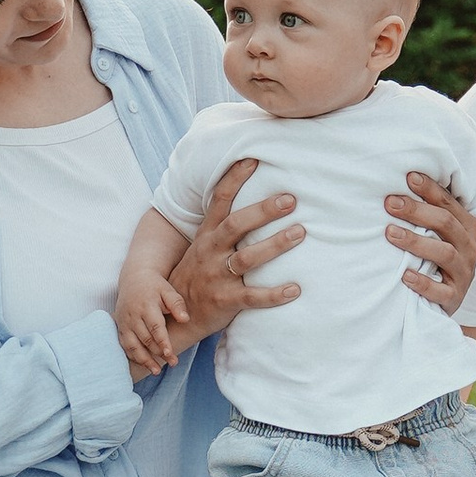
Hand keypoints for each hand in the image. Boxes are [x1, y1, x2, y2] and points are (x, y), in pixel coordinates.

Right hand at [117, 274, 191, 376]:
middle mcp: (133, 315)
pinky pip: (125, 345)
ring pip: (133, 345)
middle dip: (158, 353)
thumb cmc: (155, 286)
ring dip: (144, 359)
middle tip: (173, 363)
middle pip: (145, 339)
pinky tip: (144, 364)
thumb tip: (185, 320)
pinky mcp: (120, 327)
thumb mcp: (168, 290)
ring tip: (157, 371)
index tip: (170, 354)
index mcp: (146, 305)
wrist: (134, 279)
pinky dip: (134, 356)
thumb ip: (177, 304)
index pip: (155, 327)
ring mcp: (124, 322)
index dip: (162, 341)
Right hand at [165, 160, 302, 344]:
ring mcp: (218, 277)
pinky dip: (274, 294)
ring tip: (299, 233)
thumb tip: (254, 201)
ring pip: (247, 258)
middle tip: (290, 199)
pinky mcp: (226, 301)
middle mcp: (211, 253)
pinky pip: (253, 297)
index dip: (234, 179)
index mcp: (206, 236)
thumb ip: (224, 227)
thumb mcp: (203, 247)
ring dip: (275, 245)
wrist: (175, 316)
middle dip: (263, 211)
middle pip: (236, 225)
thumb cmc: (198, 275)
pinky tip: (295, 289)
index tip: (252, 160)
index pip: (219, 201)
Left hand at [387, 170, 475, 313]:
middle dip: (417, 211)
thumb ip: (427, 214)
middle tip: (391, 203)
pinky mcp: (454, 298)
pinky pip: (440, 291)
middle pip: (446, 223)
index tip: (408, 177)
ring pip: (445, 253)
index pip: (449, 203)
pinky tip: (404, 275)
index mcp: (467, 228)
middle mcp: (470, 248)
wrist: (445, 300)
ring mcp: (464, 274)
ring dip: (416, 242)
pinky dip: (422, 282)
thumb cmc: (435, 259)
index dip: (429, 189)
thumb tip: (400, 183)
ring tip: (391, 233)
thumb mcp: (437, 235)